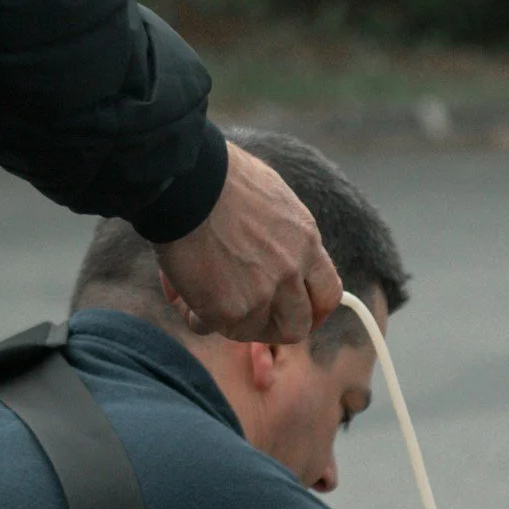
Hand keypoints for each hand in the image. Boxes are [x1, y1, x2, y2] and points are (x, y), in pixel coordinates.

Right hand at [155, 140, 340, 342]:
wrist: (184, 178)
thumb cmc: (218, 175)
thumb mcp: (272, 196)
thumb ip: (282, 234)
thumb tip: (272, 250)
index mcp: (305, 242)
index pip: (328, 294)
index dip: (313, 310)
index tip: (296, 312)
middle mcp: (290, 273)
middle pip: (297, 326)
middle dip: (271, 326)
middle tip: (246, 316)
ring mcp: (261, 295)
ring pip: (253, 333)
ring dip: (231, 322)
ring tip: (205, 298)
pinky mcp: (227, 310)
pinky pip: (210, 328)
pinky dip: (194, 316)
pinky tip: (181, 293)